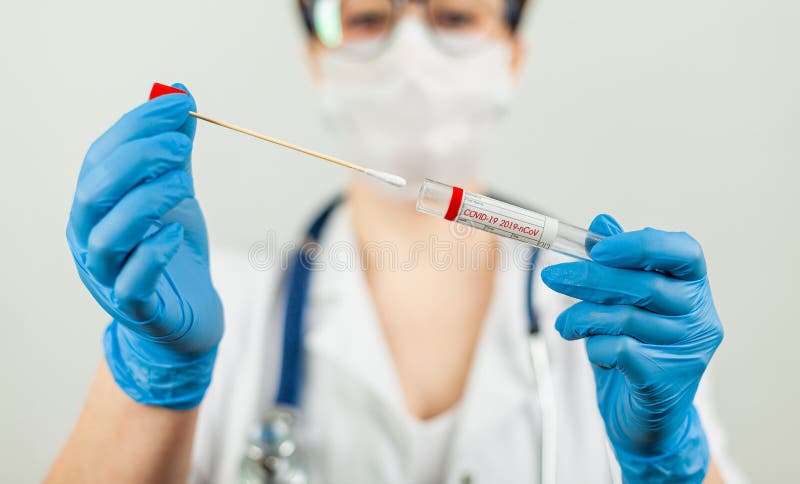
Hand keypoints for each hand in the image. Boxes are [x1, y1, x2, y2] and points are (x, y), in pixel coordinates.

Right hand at [66, 84, 222, 409]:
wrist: (189, 317)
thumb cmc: (173, 254)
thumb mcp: (175, 196)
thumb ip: (173, 155)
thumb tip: (180, 97)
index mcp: (96, 207)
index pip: (102, 157)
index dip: (138, 126)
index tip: (181, 104)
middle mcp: (91, 239)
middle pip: (95, 192)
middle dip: (137, 160)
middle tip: (181, 146)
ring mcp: (108, 277)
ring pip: (107, 237)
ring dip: (145, 202)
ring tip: (183, 186)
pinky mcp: (136, 309)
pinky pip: (131, 284)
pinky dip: (150, 256)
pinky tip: (173, 235)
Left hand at [541, 214, 722, 481]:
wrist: (644, 421)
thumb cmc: (635, 352)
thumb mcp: (624, 303)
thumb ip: (617, 263)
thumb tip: (602, 221)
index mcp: (693, 289)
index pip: (684, 252)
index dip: (642, 245)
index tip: (599, 248)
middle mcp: (700, 318)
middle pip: (645, 285)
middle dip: (590, 278)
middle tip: (552, 276)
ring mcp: (687, 353)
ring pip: (626, 319)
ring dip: (583, 316)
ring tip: (566, 324)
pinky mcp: (664, 383)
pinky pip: (619, 350)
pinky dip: (595, 346)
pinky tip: (590, 349)